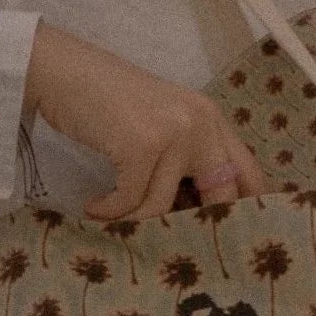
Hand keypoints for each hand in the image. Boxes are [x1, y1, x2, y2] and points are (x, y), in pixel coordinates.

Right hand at [26, 24, 265, 219]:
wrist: (64, 71)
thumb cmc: (106, 99)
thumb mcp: (161, 120)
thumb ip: (186, 154)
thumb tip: (196, 211)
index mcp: (210, 118)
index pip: (248, 171)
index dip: (251, 208)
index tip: (238, 237)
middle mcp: (201, 124)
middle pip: (222, 195)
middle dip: (199, 227)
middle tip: (174, 245)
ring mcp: (173, 134)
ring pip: (165, 206)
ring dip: (135, 220)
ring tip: (111, 217)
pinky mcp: (142, 146)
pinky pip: (131, 200)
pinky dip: (110, 211)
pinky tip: (94, 208)